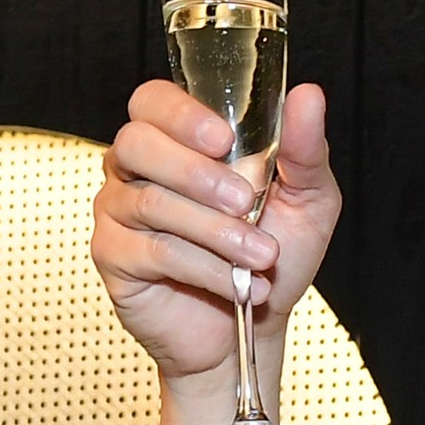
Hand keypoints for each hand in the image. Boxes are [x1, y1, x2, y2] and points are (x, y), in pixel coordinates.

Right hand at [92, 78, 340, 424]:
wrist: (253, 329)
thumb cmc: (271, 256)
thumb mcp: (305, 202)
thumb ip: (304, 151)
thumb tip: (309, 95)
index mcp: (177, 141)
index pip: (154, 102)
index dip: (182, 113)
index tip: (223, 138)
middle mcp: (137, 168)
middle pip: (137, 143)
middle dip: (195, 173)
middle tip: (245, 203)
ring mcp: (119, 211)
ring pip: (151, 202)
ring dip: (215, 232)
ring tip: (262, 257)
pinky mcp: (115, 257)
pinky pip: (153, 251)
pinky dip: (205, 269)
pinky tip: (240, 286)